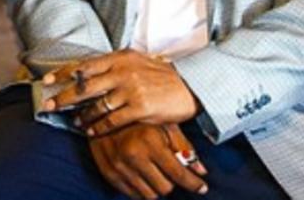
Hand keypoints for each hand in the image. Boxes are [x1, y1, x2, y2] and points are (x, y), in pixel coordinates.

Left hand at [43, 49, 199, 135]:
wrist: (189, 87)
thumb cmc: (161, 75)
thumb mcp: (137, 61)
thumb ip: (114, 65)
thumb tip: (87, 70)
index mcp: (121, 57)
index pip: (85, 64)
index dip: (64, 72)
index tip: (47, 79)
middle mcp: (123, 71)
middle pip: (85, 85)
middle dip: (64, 96)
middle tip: (49, 104)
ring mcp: (131, 90)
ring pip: (97, 105)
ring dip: (83, 116)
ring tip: (75, 121)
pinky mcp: (139, 107)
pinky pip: (112, 120)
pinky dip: (99, 127)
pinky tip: (92, 131)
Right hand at [88, 123, 207, 198]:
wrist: (100, 113)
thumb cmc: (138, 117)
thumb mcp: (163, 124)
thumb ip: (183, 147)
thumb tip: (202, 171)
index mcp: (150, 142)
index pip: (177, 173)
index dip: (193, 183)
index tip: (202, 187)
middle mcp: (134, 156)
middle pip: (165, 188)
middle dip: (171, 181)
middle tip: (169, 169)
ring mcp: (120, 167)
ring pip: (149, 195)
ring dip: (156, 186)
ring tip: (154, 170)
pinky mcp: (109, 175)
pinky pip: (133, 194)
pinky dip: (141, 188)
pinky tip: (142, 174)